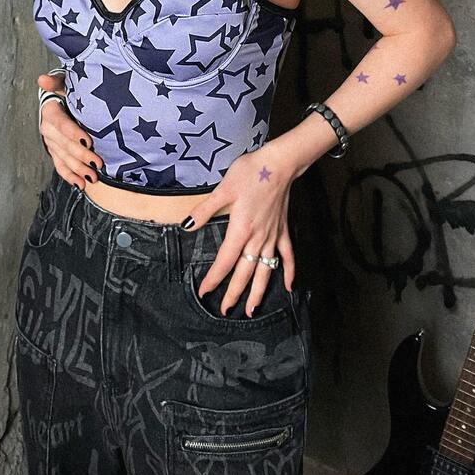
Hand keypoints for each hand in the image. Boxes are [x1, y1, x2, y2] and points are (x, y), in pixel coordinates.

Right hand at [37, 73, 102, 188]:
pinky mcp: (55, 152)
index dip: (74, 133)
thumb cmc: (69, 90)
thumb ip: (57, 81)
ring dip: (78, 169)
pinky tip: (80, 185)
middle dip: (82, 156)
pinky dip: (70, 177)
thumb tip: (42, 79)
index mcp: (51, 112)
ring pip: (64, 158)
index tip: (88, 141)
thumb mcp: (65, 83)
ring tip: (93, 177)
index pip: (62, 124)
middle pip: (65, 145)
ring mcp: (51, 143)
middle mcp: (48, 130)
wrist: (63, 101)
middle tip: (98, 163)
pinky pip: (60, 166)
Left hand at [181, 146, 295, 317]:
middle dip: (234, 293)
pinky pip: (287, 255)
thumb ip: (204, 210)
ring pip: (265, 270)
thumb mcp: (223, 189)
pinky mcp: (283, 230)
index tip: (205, 292)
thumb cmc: (250, 173)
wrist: (278, 163)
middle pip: (245, 272)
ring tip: (252, 310)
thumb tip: (186, 225)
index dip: (214, 278)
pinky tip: (289, 287)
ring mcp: (273, 235)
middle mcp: (258, 237)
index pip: (225, 261)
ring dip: (259, 292)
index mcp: (241, 229)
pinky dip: (289, 272)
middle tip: (225, 311)